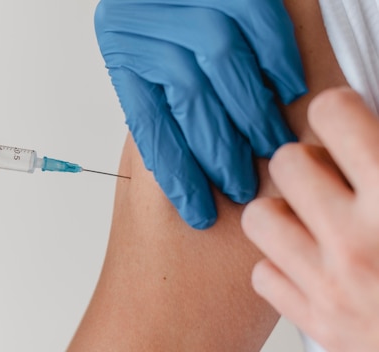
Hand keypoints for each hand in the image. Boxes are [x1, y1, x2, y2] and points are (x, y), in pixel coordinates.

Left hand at [95, 0, 306, 228]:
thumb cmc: (164, 24)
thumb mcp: (147, 62)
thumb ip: (164, 100)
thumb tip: (190, 169)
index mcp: (120, 46)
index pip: (147, 120)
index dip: (176, 172)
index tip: (198, 211)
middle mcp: (142, 16)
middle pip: (188, 95)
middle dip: (219, 150)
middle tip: (241, 185)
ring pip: (222, 60)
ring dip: (252, 111)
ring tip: (270, 147)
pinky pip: (257, 18)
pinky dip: (277, 59)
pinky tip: (286, 90)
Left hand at [242, 88, 378, 351]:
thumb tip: (369, 111)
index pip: (331, 114)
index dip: (339, 112)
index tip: (347, 123)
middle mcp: (358, 239)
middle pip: (285, 162)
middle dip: (309, 163)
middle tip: (334, 177)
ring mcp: (333, 285)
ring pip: (259, 216)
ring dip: (285, 213)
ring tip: (315, 220)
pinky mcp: (319, 323)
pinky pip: (263, 273)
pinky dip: (283, 266)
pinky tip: (315, 263)